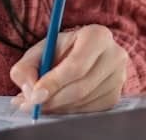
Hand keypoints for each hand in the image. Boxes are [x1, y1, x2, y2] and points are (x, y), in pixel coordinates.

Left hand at [8, 24, 127, 113]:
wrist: (82, 56)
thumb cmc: (59, 51)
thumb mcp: (39, 51)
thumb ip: (26, 67)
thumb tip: (30, 92)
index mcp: (97, 35)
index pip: (77, 65)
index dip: (54, 82)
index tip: (35, 93)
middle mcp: (115, 55)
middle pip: (81, 87)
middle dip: (52, 99)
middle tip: (31, 104)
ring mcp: (119, 78)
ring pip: (83, 101)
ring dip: (58, 106)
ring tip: (39, 102)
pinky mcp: (115, 96)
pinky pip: (89, 111)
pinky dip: (68, 110)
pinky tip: (58, 102)